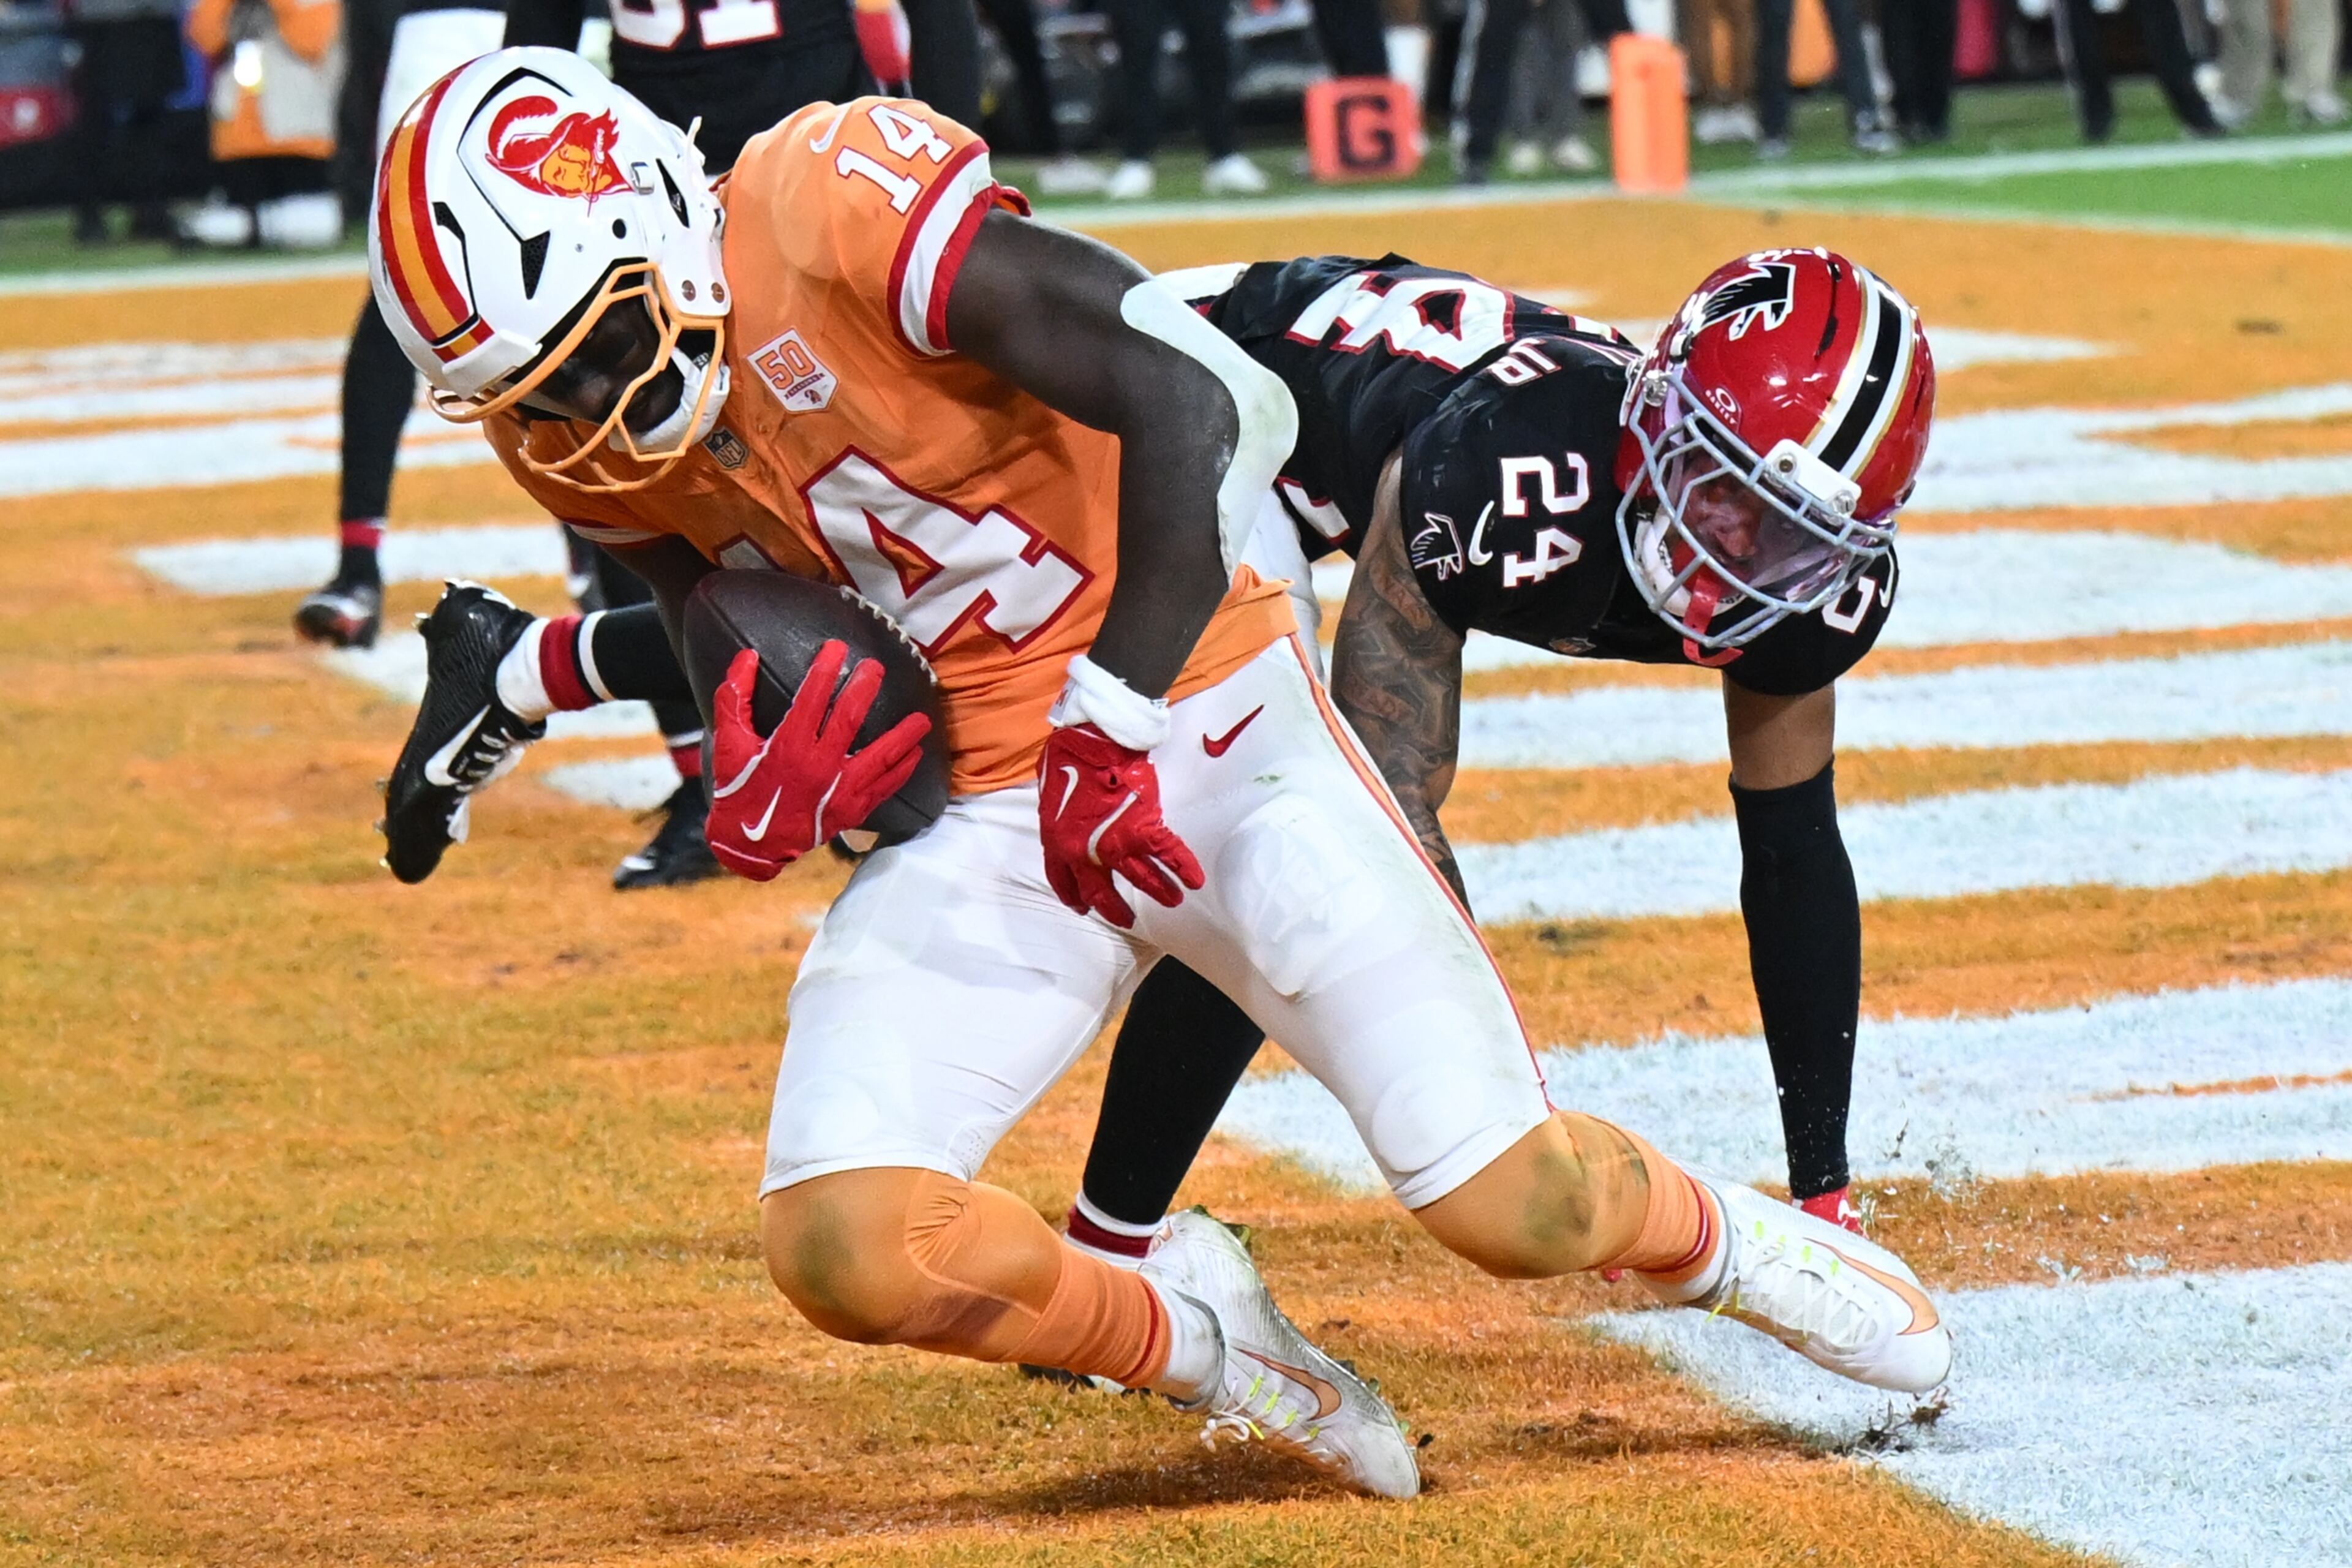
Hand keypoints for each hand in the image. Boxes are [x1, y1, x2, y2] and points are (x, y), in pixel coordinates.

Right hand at [706, 644, 930, 881]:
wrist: (750, 844)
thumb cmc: (739, 789)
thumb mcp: (728, 742)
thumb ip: (734, 698)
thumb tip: (746, 656)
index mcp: (788, 746)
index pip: (813, 696)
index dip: (826, 668)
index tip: (837, 647)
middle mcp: (819, 765)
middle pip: (851, 718)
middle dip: (866, 688)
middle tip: (877, 667)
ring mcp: (839, 789)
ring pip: (881, 755)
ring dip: (903, 734)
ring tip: (922, 717)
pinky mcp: (852, 809)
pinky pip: (885, 786)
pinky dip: (903, 769)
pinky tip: (915, 753)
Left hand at [1037, 723, 1202, 927]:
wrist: (1094, 742)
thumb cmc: (1067, 758)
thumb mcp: (1050, 792)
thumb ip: (1059, 815)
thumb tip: (1068, 818)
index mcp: (1057, 842)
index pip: (1063, 881)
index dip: (1074, 897)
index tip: (1084, 907)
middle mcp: (1085, 853)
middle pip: (1101, 892)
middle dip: (1115, 909)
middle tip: (1126, 919)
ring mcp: (1116, 844)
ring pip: (1141, 878)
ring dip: (1159, 892)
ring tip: (1172, 901)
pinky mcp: (1144, 830)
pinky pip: (1168, 854)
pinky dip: (1184, 868)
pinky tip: (1195, 880)